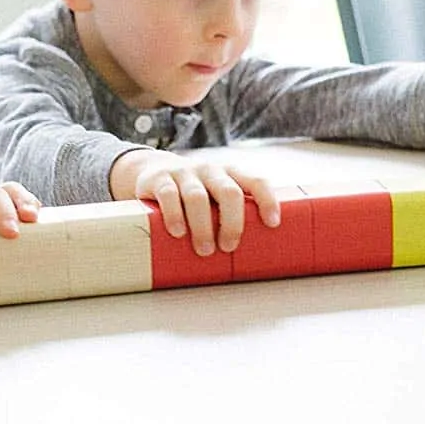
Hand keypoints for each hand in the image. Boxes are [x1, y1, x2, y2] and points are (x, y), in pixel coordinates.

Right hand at [109, 149, 279, 255]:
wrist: (151, 170)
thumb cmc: (193, 193)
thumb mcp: (214, 195)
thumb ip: (230, 213)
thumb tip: (254, 254)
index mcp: (229, 174)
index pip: (255, 180)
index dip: (267, 200)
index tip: (273, 224)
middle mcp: (209, 170)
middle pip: (228, 192)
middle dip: (232, 223)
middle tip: (228, 247)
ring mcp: (184, 172)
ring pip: (197, 197)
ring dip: (203, 226)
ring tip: (204, 250)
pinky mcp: (159, 179)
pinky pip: (168, 195)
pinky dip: (174, 215)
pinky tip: (178, 232)